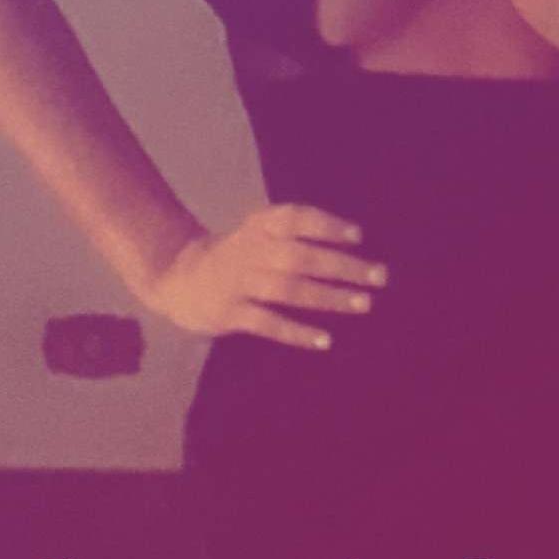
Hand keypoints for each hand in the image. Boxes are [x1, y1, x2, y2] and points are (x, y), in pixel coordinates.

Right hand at [141, 202, 387, 350]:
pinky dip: (297, 332)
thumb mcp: (259, 235)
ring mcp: (238, 282)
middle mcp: (250, 251)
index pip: (295, 218)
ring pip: (288, 289)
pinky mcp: (228, 313)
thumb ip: (295, 236)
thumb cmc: (238, 258)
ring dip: (329, 297)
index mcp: (259, 226)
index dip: (326, 225)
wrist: (178, 279)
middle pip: (300, 255)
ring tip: (364, 304)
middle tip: (380, 276)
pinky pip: (267, 323)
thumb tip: (355, 248)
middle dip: (343, 266)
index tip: (359, 236)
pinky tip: (324, 340)